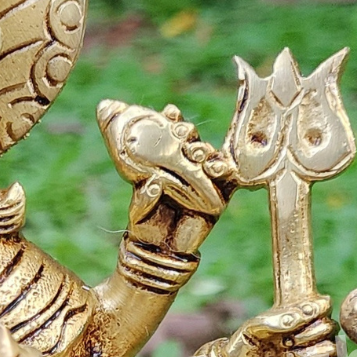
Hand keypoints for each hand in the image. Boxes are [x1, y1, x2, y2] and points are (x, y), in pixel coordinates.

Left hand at [98, 100, 230, 219]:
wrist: (157, 244)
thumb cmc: (145, 213)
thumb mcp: (135, 187)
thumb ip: (128, 164)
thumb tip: (130, 149)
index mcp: (168, 155)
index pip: (172, 129)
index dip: (172, 118)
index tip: (169, 112)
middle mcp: (188, 162)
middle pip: (192, 139)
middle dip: (189, 133)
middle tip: (183, 131)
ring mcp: (205, 178)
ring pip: (210, 156)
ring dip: (205, 151)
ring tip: (199, 152)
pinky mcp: (219, 196)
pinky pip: (228, 180)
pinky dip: (224, 170)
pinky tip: (215, 168)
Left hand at [216, 297, 340, 356]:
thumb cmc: (245, 349)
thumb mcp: (256, 327)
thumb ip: (282, 318)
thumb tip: (311, 310)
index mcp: (301, 318)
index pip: (324, 305)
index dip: (314, 309)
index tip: (296, 318)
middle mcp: (315, 336)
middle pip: (330, 326)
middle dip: (306, 335)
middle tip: (285, 343)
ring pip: (332, 349)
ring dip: (306, 355)